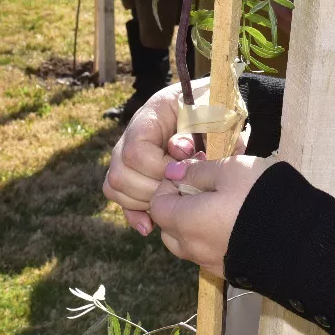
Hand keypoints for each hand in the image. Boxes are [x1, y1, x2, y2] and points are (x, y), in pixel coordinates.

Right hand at [102, 79, 216, 234]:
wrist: (215, 108)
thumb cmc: (218, 109)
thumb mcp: (219, 115)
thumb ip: (206, 131)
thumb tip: (181, 151)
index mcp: (153, 113)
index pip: (136, 150)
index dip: (158, 168)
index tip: (183, 171)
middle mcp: (133, 132)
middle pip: (120, 172)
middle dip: (152, 190)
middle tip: (180, 191)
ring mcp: (128, 153)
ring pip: (115, 186)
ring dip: (143, 202)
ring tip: (172, 202)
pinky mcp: (133, 172)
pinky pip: (120, 196)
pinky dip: (134, 213)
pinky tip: (151, 225)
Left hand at [150, 156, 274, 276]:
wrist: (300, 238)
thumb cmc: (261, 196)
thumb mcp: (231, 170)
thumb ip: (199, 171)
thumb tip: (173, 173)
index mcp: (185, 221)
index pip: (156, 206)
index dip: (168, 187)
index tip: (192, 173)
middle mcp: (192, 247)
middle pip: (169, 228)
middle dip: (179, 207)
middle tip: (205, 188)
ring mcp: (211, 262)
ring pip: (189, 243)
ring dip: (195, 225)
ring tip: (222, 206)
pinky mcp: (230, 271)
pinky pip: (209, 253)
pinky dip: (212, 238)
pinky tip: (236, 224)